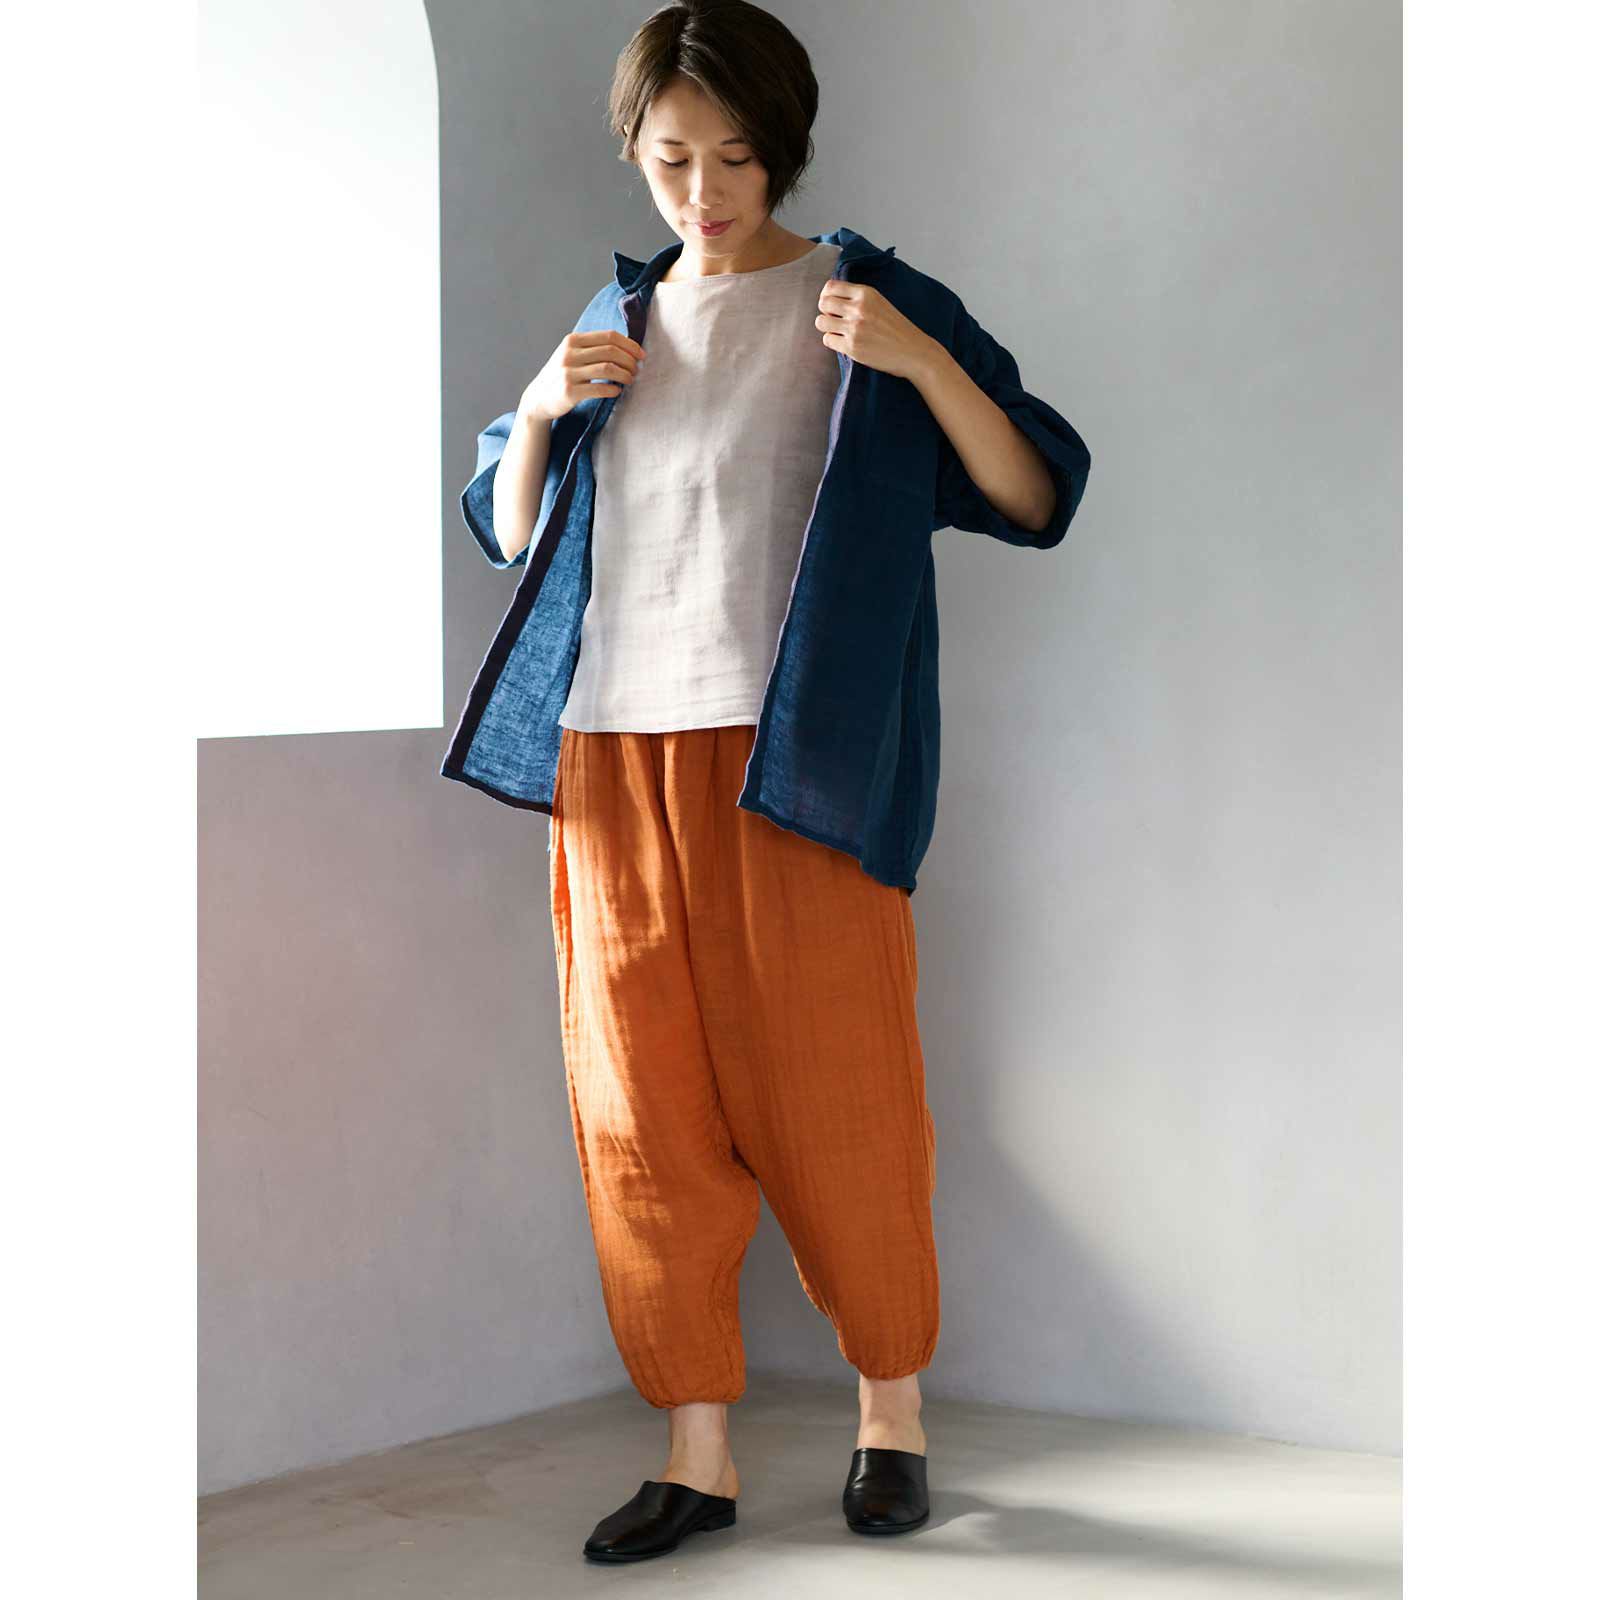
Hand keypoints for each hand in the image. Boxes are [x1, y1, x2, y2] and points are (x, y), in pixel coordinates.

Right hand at [521, 330, 648, 422]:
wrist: (539, 397)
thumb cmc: (563, 375)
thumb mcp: (572, 354)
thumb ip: (593, 348)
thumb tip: (627, 346)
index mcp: (573, 340)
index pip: (609, 336)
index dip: (629, 345)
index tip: (641, 355)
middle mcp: (569, 354)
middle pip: (610, 351)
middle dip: (629, 361)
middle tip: (636, 370)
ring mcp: (568, 372)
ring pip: (607, 369)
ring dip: (625, 375)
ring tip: (630, 380)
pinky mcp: (569, 391)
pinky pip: (599, 389)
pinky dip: (613, 390)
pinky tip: (617, 391)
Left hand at [815, 281, 939, 382]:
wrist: (913, 351)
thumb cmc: (897, 329)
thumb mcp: (879, 303)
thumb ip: (858, 298)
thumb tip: (830, 299)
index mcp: (866, 293)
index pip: (831, 287)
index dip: (826, 296)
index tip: (831, 305)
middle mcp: (858, 308)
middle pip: (823, 303)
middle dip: (825, 311)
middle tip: (834, 319)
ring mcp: (854, 328)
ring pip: (821, 322)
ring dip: (827, 327)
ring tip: (839, 332)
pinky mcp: (852, 347)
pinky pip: (827, 340)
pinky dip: (833, 342)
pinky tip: (845, 343)